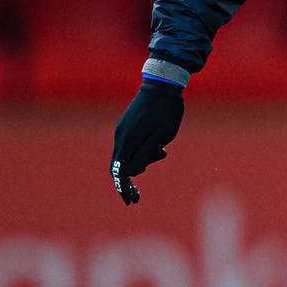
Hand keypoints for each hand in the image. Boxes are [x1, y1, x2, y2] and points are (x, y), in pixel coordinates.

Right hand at [111, 81, 183, 204]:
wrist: (163, 84)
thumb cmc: (166, 112)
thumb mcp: (161, 136)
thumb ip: (145, 155)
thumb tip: (132, 171)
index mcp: (128, 141)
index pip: (120, 171)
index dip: (124, 188)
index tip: (131, 201)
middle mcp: (121, 136)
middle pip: (120, 166)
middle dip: (128, 181)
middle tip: (138, 196)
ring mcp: (123, 129)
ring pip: (126, 155)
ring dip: (141, 162)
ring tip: (162, 152)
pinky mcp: (128, 124)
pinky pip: (131, 145)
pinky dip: (140, 152)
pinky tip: (158, 147)